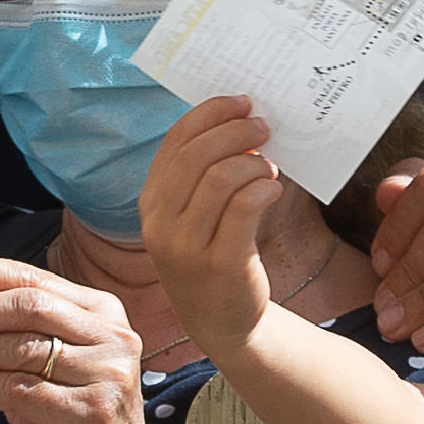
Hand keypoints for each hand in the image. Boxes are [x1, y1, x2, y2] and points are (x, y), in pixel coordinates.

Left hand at [0, 236, 162, 423]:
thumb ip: (7, 329)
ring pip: (18, 350)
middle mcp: (112, 336)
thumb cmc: (67, 416)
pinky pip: (18, 392)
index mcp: (101, 311)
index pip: (32, 278)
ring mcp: (107, 374)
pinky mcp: (93, 413)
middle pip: (26, 307)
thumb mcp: (41, 364)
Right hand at [139, 95, 286, 355]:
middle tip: (264, 127)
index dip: (209, 114)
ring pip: (222, 178)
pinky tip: (273, 190)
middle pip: (197, 155)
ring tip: (268, 168)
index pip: (175, 142)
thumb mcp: (193, 216)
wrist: (222, 322)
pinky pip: (244, 208)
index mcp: (150, 202)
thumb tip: (239, 123)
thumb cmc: (212, 256)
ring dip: (253, 163)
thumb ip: (203, 176)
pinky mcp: (220, 264)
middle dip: (235, 131)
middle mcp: (160, 222)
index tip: (241, 102)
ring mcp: (186, 246)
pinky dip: (263, 189)